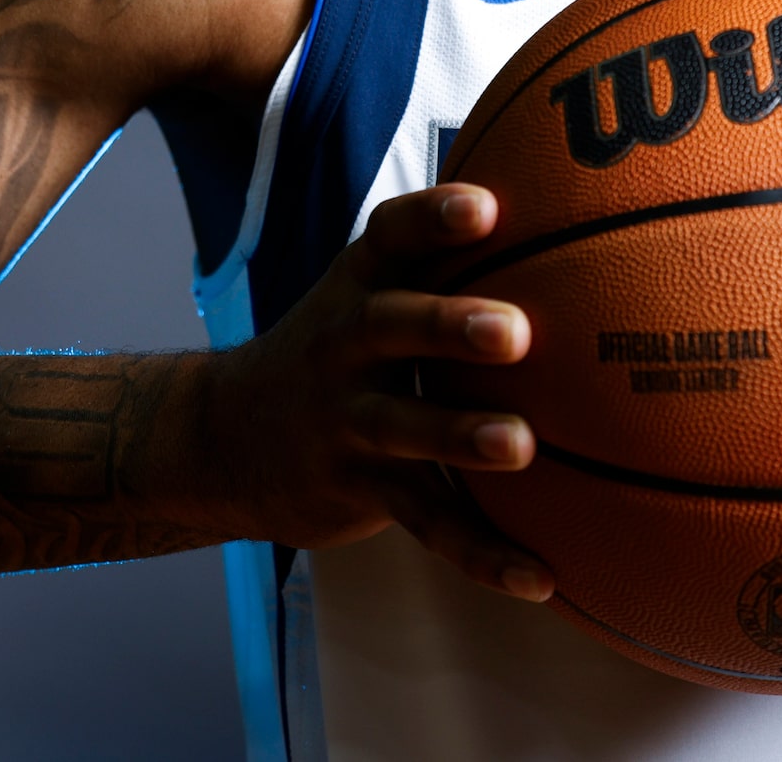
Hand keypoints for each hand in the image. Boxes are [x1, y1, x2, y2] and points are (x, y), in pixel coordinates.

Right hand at [209, 184, 552, 600]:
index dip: (432, 220)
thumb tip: (562, 207)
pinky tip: (539, 575)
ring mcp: (348, 422)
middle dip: (448, 325)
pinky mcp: (360, 490)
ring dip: (462, 437)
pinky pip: (426, 523)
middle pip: (392, 327)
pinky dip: (482, 552)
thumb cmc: (335, 351)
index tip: (486, 209)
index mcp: (356, 289)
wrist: (219, 440)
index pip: (388, 238)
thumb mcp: (361, 291)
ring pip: (405, 430)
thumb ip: (434, 257)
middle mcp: (345, 348)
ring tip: (521, 445)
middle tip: (514, 330)